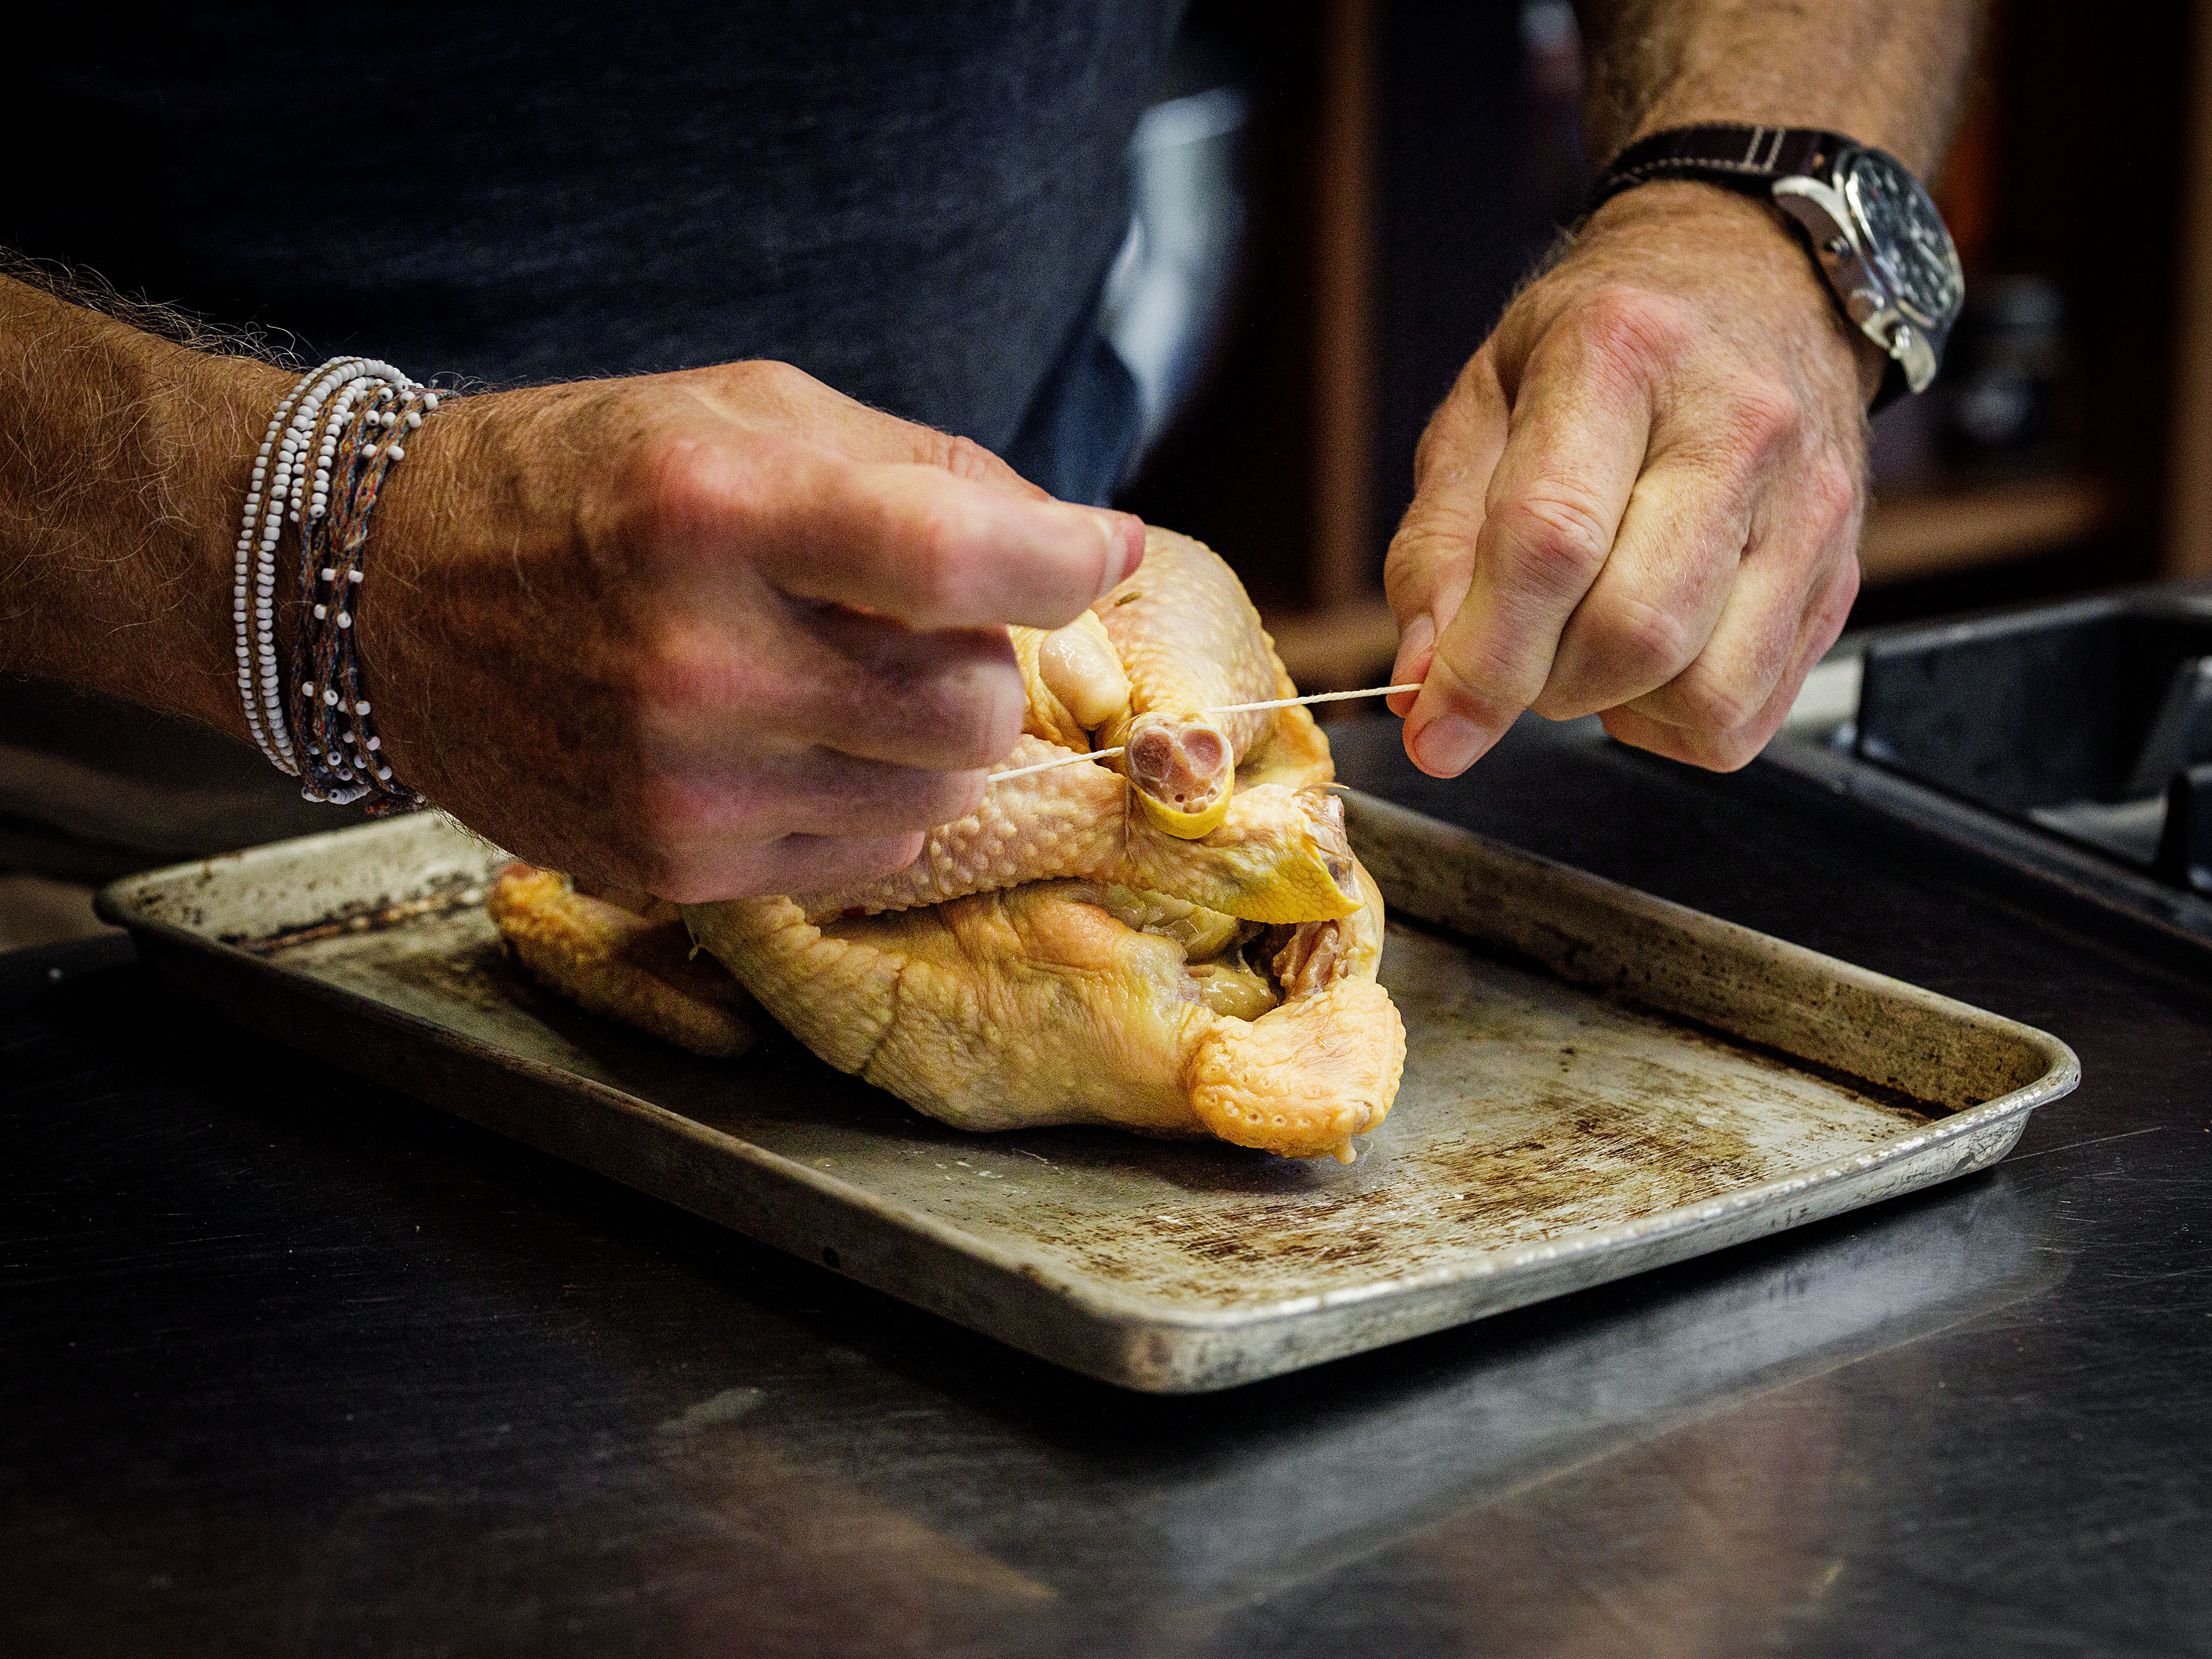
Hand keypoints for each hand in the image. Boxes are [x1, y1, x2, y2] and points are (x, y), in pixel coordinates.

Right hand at [363, 360, 1141, 900]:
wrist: (393, 596)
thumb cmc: (595, 482)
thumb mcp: (750, 413)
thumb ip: (927, 471)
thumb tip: (1087, 546)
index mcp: (713, 512)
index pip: (946, 561)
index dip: (1062, 563)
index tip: (1107, 551)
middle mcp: (693, 661)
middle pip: (969, 710)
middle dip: (978, 663)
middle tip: (912, 623)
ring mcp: (679, 783)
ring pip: (935, 799)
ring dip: (927, 740)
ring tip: (834, 677)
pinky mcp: (671, 866)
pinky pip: (866, 857)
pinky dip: (868, 801)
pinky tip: (787, 740)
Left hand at [1384, 182, 1876, 775]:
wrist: (1759, 283)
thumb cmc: (1602, 347)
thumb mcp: (1483, 404)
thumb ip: (1436, 545)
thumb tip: (1422, 685)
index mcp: (1622, 354)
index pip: (1552, 539)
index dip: (1484, 662)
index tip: (1435, 730)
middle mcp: (1737, 424)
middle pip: (1636, 630)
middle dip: (1545, 684)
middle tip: (1515, 652)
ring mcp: (1809, 502)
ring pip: (1707, 692)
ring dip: (1617, 706)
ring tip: (1587, 644)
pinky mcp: (1844, 570)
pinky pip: (1751, 713)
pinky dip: (1679, 719)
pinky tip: (1654, 658)